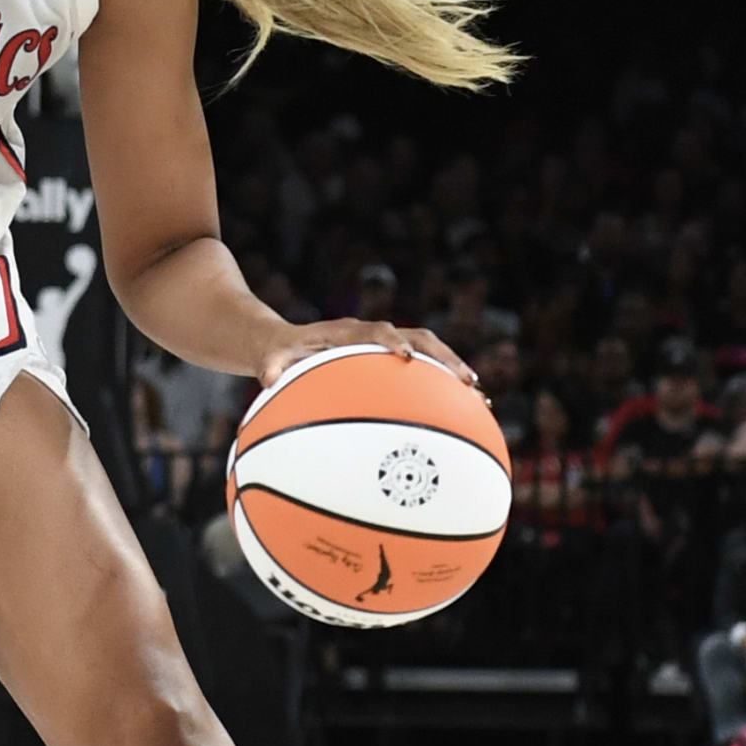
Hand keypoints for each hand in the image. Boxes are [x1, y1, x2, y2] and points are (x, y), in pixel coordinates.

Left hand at [258, 319, 476, 386]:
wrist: (283, 343)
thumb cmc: (278, 355)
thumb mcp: (271, 359)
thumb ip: (271, 366)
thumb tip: (267, 380)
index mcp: (347, 333)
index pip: (376, 331)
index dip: (390, 340)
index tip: (404, 356)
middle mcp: (373, 336)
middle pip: (418, 337)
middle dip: (443, 357)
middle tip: (467, 381)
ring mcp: (385, 347)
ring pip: (429, 352)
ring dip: (452, 370)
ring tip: (477, 396)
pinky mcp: (390, 361)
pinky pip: (422, 371)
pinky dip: (441, 388)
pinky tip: (460, 414)